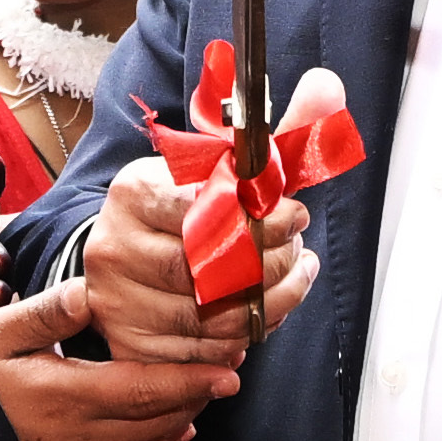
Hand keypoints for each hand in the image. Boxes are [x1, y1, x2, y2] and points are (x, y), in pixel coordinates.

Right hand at [0, 280, 238, 440]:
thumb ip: (48, 312)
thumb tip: (91, 290)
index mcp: (69, 398)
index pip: (149, 390)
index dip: (194, 382)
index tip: (231, 372)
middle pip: (161, 421)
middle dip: (196, 397)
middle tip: (224, 372)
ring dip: (181, 422)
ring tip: (200, 394)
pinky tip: (169, 430)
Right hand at [79, 68, 342, 366]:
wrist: (133, 248)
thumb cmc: (189, 204)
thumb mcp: (227, 161)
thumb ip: (280, 130)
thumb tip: (327, 85)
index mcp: (135, 190)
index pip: (204, 209)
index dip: (261, 216)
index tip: (296, 214)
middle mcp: (114, 245)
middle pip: (210, 270)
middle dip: (272, 265)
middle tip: (298, 255)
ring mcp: (116, 299)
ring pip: (210, 320)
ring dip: (268, 308)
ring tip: (291, 283)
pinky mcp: (126, 342)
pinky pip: (198, 356)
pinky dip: (240, 343)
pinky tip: (258, 319)